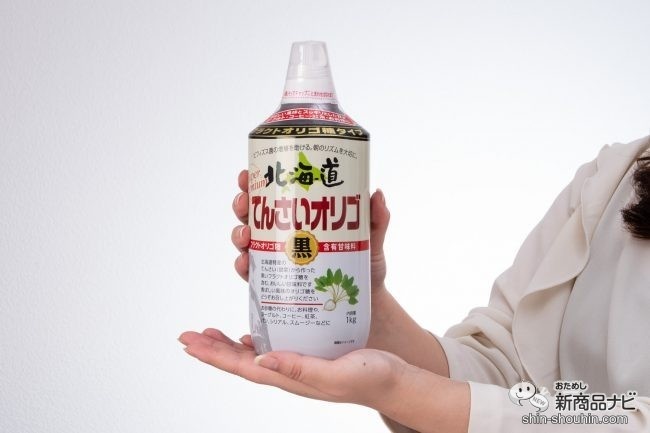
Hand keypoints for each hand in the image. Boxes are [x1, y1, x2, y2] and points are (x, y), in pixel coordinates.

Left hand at [178, 328, 405, 406]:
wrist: (395, 381)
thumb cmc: (371, 378)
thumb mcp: (335, 374)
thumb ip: (300, 368)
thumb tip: (263, 360)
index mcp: (292, 378)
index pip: (244, 367)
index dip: (215, 356)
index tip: (191, 343)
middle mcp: (290, 372)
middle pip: (243, 360)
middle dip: (214, 348)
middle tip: (190, 334)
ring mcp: (299, 363)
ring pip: (255, 353)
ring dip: (230, 344)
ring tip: (210, 333)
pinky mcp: (311, 353)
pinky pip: (276, 345)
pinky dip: (257, 338)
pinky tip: (252, 331)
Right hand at [231, 169, 389, 294]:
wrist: (366, 305)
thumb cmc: (365, 265)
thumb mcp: (371, 238)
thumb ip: (376, 218)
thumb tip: (376, 193)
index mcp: (303, 215)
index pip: (275, 192)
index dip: (256, 180)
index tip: (247, 173)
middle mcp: (285, 234)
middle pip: (253, 213)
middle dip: (242, 204)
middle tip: (245, 202)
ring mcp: (277, 258)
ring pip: (247, 240)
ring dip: (239, 234)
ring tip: (246, 236)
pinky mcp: (276, 283)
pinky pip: (252, 273)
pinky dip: (244, 266)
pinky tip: (246, 264)